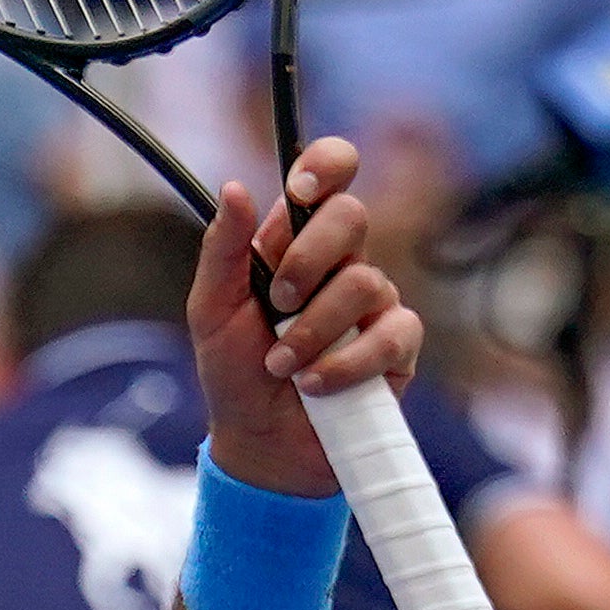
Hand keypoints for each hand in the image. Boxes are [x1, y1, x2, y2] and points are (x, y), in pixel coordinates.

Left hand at [182, 137, 415, 500]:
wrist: (261, 444)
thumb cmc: (236, 374)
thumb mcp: (210, 311)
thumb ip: (223, 250)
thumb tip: (236, 187)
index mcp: (294, 242)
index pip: (328, 177)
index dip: (325, 165)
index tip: (300, 190)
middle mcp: (340, 263)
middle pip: (352, 216)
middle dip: (308, 258)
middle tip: (276, 302)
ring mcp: (374, 303)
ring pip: (364, 282)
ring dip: (312, 330)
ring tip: (283, 365)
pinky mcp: (398, 346)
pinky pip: (389, 334)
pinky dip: (344, 364)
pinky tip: (316, 385)